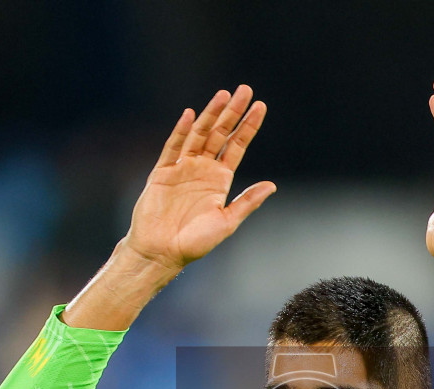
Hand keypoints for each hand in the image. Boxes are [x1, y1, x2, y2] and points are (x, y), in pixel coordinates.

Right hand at [122, 85, 276, 270]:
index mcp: (220, 180)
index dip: (248, 126)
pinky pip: (173, 148)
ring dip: (211, 115)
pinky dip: (182, 131)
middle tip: (245, 90)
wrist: (161, 252)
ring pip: (198, 135)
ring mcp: (182, 168)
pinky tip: (191, 116)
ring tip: (223, 95)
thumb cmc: (194, 243)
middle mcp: (202, 169)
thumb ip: (247, 202)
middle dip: (232, 112)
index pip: (237, 146)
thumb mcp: (227, 221)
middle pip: (220, 134)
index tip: (260, 107)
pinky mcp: (162, 172)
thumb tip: (272, 186)